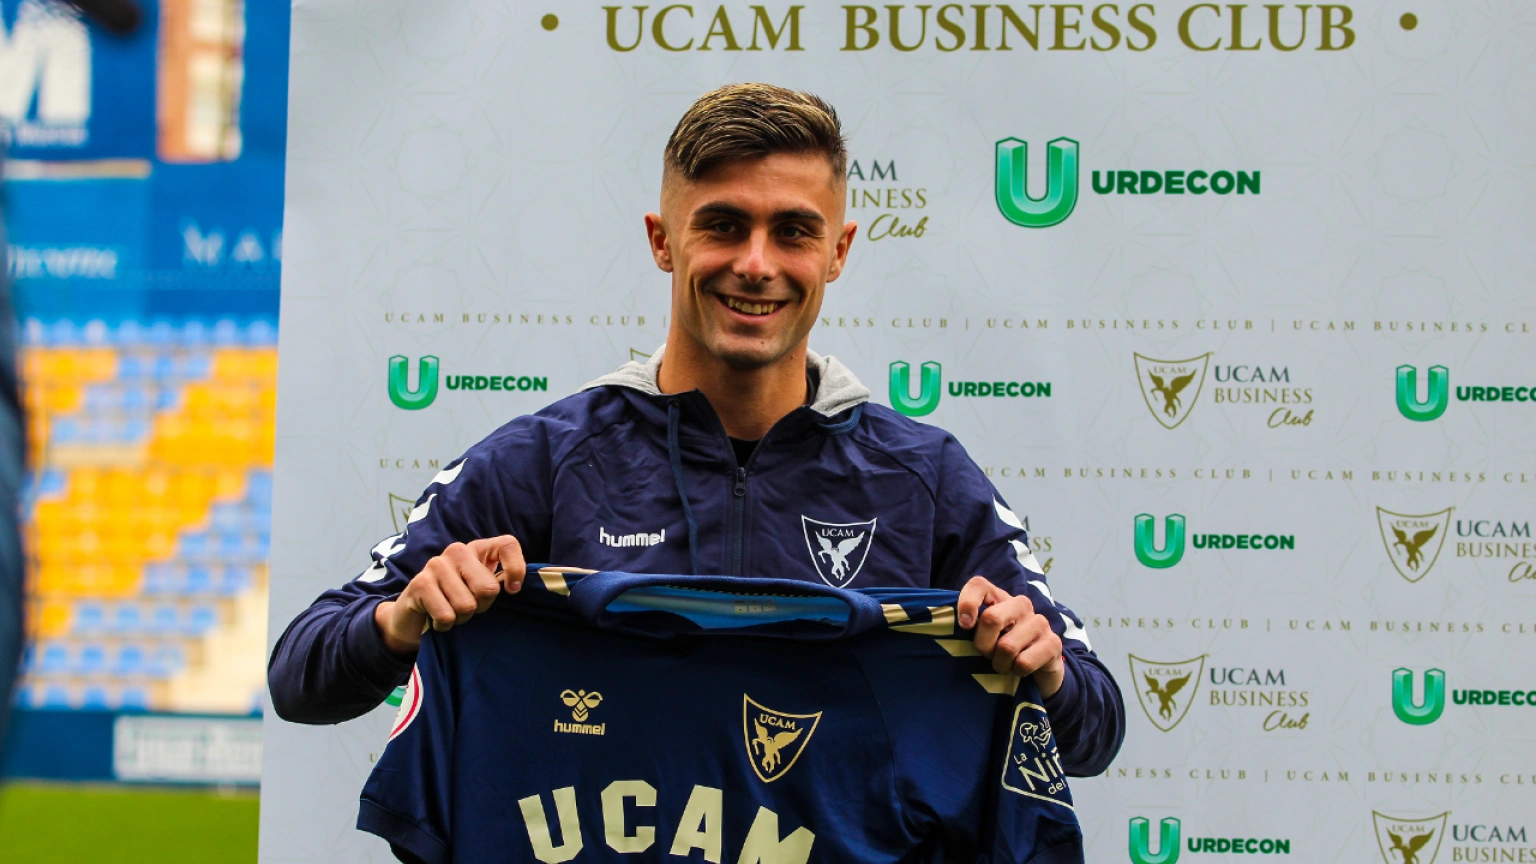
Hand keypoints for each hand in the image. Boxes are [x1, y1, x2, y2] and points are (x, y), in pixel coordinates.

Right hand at [373, 536, 526, 655]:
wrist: (414, 615)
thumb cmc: (456, 602)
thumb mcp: (482, 590)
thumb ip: (500, 584)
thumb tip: (517, 588)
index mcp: (478, 549)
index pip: (508, 545)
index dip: (516, 569)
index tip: (512, 591)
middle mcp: (458, 550)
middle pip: (488, 588)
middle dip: (482, 607)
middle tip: (469, 607)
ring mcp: (437, 564)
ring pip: (467, 605)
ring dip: (461, 619)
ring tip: (452, 612)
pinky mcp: (420, 583)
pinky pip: (447, 615)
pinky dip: (445, 625)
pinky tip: (437, 619)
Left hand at [957, 575, 1064, 697]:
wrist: (1039, 671)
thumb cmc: (1002, 650)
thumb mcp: (983, 636)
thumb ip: (968, 626)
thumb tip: (948, 626)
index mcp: (999, 598)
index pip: (978, 585)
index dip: (967, 603)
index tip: (964, 626)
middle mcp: (1020, 605)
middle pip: (991, 618)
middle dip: (983, 645)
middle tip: (986, 655)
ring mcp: (1039, 622)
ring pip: (1007, 646)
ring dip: (1000, 664)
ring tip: (1003, 665)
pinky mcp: (1053, 643)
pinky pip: (1024, 662)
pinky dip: (1017, 672)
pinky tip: (1020, 670)